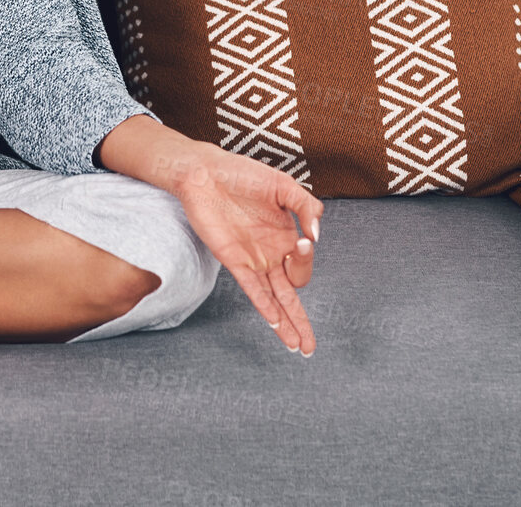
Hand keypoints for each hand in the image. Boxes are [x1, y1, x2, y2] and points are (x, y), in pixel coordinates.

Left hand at [166, 142, 324, 354]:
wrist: (203, 172)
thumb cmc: (241, 174)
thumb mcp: (282, 185)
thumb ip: (306, 206)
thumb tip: (316, 235)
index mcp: (285, 236)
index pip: (304, 263)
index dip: (307, 257)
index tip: (304, 239)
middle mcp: (270, 252)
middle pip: (292, 291)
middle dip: (303, 315)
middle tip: (309, 322)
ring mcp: (252, 259)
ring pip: (276, 300)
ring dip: (289, 324)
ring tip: (302, 348)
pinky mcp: (233, 260)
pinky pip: (253, 290)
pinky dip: (265, 307)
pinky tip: (276, 324)